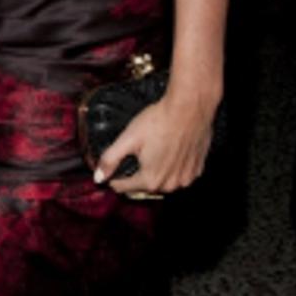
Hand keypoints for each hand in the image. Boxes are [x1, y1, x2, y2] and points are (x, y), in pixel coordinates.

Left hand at [95, 89, 218, 197]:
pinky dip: (172, 168)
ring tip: (150, 153)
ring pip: (162, 182)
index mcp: (150, 180)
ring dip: (154, 173)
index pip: (123, 187)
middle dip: (135, 175)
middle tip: (133, 156)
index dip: (115, 177)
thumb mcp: (127, 139)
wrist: (189, 108)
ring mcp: (186, 178)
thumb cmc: (159, 121)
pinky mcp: (197, 170)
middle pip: (143, 186)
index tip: (114, 166)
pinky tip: (168, 153)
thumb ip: (110, 160)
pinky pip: (179, 175)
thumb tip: (98, 177)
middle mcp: (170, 185)